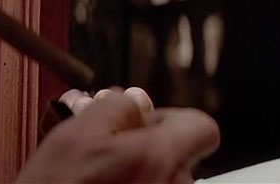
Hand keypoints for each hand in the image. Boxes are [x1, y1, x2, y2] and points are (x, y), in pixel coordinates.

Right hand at [16, 88, 219, 182]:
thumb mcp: (76, 136)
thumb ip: (118, 107)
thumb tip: (136, 104)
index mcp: (161, 159)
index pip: (203, 128)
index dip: (172, 119)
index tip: (144, 124)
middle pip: (177, 153)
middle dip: (146, 144)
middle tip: (108, 147)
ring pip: (160, 177)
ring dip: (136, 169)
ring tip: (97, 175)